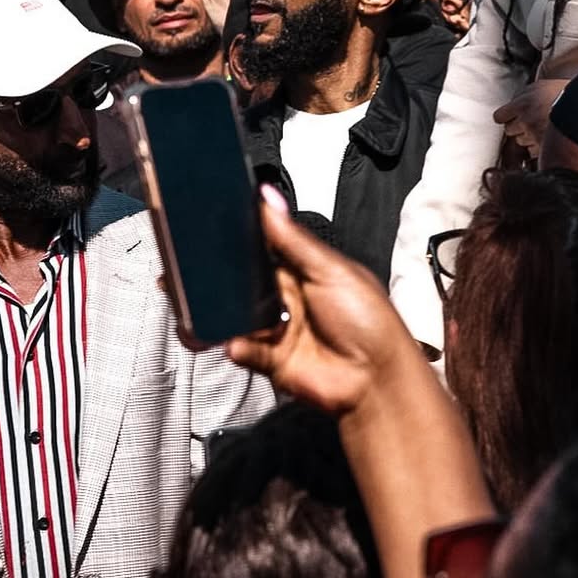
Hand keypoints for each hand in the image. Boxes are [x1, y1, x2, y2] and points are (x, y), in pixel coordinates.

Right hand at [227, 189, 419, 416]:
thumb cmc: (369, 320)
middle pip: (244, 281)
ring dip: (225, 312)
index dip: (241, 239)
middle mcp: (286, 296)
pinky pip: (241, 348)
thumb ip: (293, 238)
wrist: (375, 380)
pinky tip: (238, 342)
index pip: (263, 246)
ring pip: (237, 314)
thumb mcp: (331, 269)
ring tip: (212, 306)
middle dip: (224, 277)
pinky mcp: (268, 359)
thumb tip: (268, 197)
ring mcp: (276, 328)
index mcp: (303, 268)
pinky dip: (237, 345)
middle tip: (202, 271)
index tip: (213, 227)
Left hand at [493, 79, 568, 155]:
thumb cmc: (565, 95)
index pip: (499, 117)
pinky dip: (537, 147)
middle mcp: (526, 121)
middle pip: (509, 130)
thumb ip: (523, 94)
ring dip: (527, 137)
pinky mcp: (544, 148)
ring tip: (541, 128)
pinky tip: (546, 138)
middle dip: (517, 127)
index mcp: (523, 104)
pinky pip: (532, 151)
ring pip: (520, 141)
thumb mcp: (541, 86)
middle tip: (529, 121)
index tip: (509, 117)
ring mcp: (535, 136)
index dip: (505, 117)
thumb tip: (513, 101)